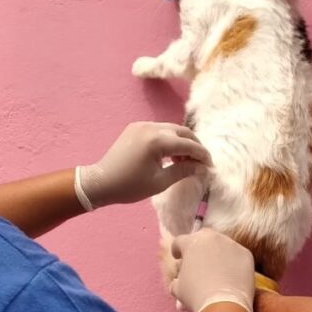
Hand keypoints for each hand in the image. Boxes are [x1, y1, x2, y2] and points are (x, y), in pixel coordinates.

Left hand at [75, 122, 210, 209]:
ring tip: (185, 162)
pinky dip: (169, 139)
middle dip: (194, 146)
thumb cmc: (130, 186)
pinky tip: (170, 155)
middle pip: (182, 132)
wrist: (101, 182)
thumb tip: (202, 167)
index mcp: (157, 141)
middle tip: (201, 162)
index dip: (202, 155)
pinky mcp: (136, 127)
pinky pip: (159, 130)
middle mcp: (151, 127)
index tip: (210, 166)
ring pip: (172, 129)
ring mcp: (142, 125)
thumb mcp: (160, 182)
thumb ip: (184, 171)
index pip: (188, 144)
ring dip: (182, 142)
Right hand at [171, 229, 254, 311]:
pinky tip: (232, 275)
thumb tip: (178, 282)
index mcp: (191, 243)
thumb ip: (177, 280)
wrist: (223, 304)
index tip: (178, 257)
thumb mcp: (178, 288)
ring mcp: (231, 244)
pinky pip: (237, 256)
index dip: (177, 249)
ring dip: (218, 253)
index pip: (180, 241)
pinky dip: (234, 263)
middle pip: (203, 236)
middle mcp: (211, 238)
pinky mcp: (245, 254)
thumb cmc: (196, 295)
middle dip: (199, 245)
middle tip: (198, 257)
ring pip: (223, 245)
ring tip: (217, 268)